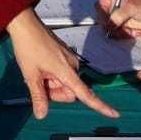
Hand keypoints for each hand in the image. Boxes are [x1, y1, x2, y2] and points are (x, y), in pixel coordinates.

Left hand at [4, 8, 118, 119]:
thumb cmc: (29, 45)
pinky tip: (41, 67)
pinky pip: (62, 75)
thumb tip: (42, 114)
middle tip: (40, 82)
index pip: (86, 94)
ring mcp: (69, 60)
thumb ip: (38, 96)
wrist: (26, 25)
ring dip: (52, 84)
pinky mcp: (65, 57)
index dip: (101, 106)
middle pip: (70, 93)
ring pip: (64, 84)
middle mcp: (72, 65)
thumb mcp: (31, 75)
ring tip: (39, 72)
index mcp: (67, 71)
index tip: (114, 114)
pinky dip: (52, 76)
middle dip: (55, 93)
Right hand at [96, 0, 140, 38]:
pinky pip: (120, 35)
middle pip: (103, 20)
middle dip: (112, 27)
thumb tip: (109, 24)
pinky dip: (128, 35)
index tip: (108, 23)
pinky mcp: (124, 28)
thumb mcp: (132, 7)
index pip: (99, 6)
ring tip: (133, 31)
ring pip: (111, 30)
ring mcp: (118, 19)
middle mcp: (114, 9)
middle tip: (121, 29)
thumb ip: (119, 15)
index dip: (101, 15)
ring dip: (122, 33)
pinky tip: (137, 32)